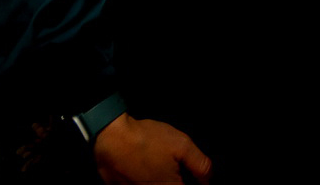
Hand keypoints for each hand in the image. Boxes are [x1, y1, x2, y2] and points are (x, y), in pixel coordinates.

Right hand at [93, 115, 211, 184]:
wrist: (111, 138)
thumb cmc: (144, 140)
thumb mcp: (182, 145)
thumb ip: (200, 165)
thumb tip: (208, 180)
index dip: (193, 183)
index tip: (190, 177)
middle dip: (174, 180)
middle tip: (170, 169)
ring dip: (159, 180)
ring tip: (155, 168)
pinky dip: (143, 180)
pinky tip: (141, 170)